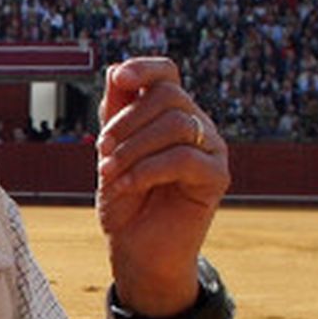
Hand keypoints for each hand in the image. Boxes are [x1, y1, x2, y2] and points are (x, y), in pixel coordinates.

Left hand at [95, 58, 229, 317]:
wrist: (136, 250)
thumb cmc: (125, 200)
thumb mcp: (111, 151)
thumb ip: (115, 112)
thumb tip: (116, 69)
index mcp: (171, 114)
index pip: (167, 74)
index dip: (145, 68)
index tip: (119, 79)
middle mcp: (197, 126)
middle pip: (168, 95)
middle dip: (126, 121)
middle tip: (101, 151)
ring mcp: (211, 150)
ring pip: (176, 124)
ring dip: (132, 148)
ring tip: (108, 173)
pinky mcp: (217, 177)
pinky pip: (184, 157)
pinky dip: (147, 169)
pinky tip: (127, 186)